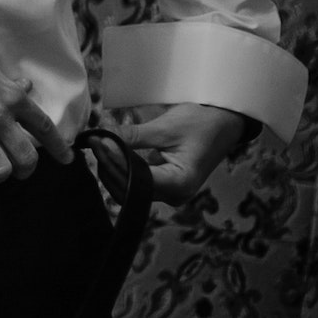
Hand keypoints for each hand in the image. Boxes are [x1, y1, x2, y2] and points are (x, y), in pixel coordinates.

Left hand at [108, 103, 247, 203]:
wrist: (224, 123)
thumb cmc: (201, 124)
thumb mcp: (165, 128)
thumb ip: (132, 136)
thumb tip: (100, 137)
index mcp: (180, 183)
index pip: (136, 178)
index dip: (114, 161)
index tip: (96, 141)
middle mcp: (174, 195)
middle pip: (130, 188)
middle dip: (108, 164)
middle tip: (93, 140)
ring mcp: (169, 192)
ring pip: (129, 187)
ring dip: (112, 167)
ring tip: (98, 143)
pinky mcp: (163, 184)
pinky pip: (136, 181)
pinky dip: (121, 167)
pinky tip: (109, 151)